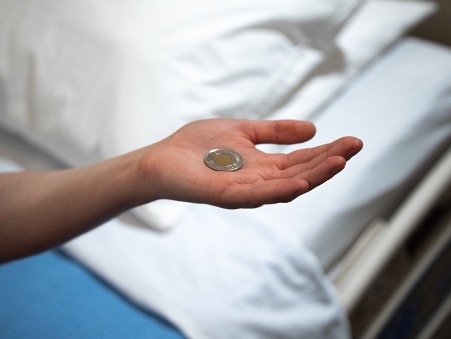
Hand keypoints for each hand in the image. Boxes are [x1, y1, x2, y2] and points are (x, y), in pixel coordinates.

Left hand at [137, 119, 362, 207]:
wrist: (162, 159)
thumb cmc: (198, 146)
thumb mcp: (242, 131)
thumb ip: (274, 132)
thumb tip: (313, 130)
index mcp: (264, 166)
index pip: (302, 160)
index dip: (327, 151)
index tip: (352, 140)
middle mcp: (260, 182)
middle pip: (301, 173)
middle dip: (329, 161)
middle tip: (355, 146)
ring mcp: (245, 191)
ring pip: (285, 187)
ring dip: (313, 177)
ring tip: (340, 162)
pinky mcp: (226, 196)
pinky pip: (256, 196)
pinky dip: (280, 192)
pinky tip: (300, 184)